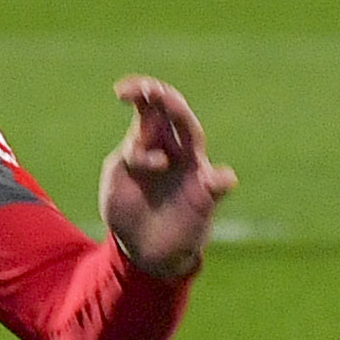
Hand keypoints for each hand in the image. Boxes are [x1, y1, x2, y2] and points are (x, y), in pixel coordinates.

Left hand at [97, 76, 235, 280]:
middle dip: (162, 97)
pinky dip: (221, 180)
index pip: (148, 108)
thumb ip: (130, 157)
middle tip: (148, 90)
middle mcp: (173, 148)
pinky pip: (218, 185)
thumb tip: (156, 148)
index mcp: (147, 141)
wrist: (141, 249)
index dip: (138, 92)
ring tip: (173, 107)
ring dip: (183, 118)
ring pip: (193, 135)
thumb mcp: (117, 178)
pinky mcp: (205, 197)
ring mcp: (191, 170)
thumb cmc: (127, 208)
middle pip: (174, 113)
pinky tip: (222, 178)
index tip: (120, 91)